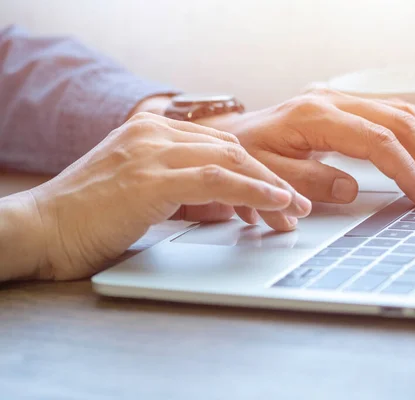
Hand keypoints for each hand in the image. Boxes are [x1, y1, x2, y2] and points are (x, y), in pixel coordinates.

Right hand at [26, 112, 310, 279]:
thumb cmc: (90, 219)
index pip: (220, 144)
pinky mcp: (150, 178)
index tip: (280, 193)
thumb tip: (230, 206)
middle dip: (270, 178)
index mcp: (153, 130)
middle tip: (298, 205)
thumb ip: (187, 192)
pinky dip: (252, 192)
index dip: (255, 170)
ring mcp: (151, 151)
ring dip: (269, 186)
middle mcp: (154, 132)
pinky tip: (276, 204)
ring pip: (229, 160)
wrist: (41, 231)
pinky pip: (216, 180)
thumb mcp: (147, 197)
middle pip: (232, 148)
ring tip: (295, 209)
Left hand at [197, 89, 414, 205]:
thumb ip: (307, 181)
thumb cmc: (247, 155)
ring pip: (398, 111)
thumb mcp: (267, 174)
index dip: (406, 168)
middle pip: (396, 121)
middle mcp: (332, 101)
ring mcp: (340, 100)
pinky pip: (390, 108)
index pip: (376, 140)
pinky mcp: (345, 105)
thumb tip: (350, 189)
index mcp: (314, 117)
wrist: (233, 135)